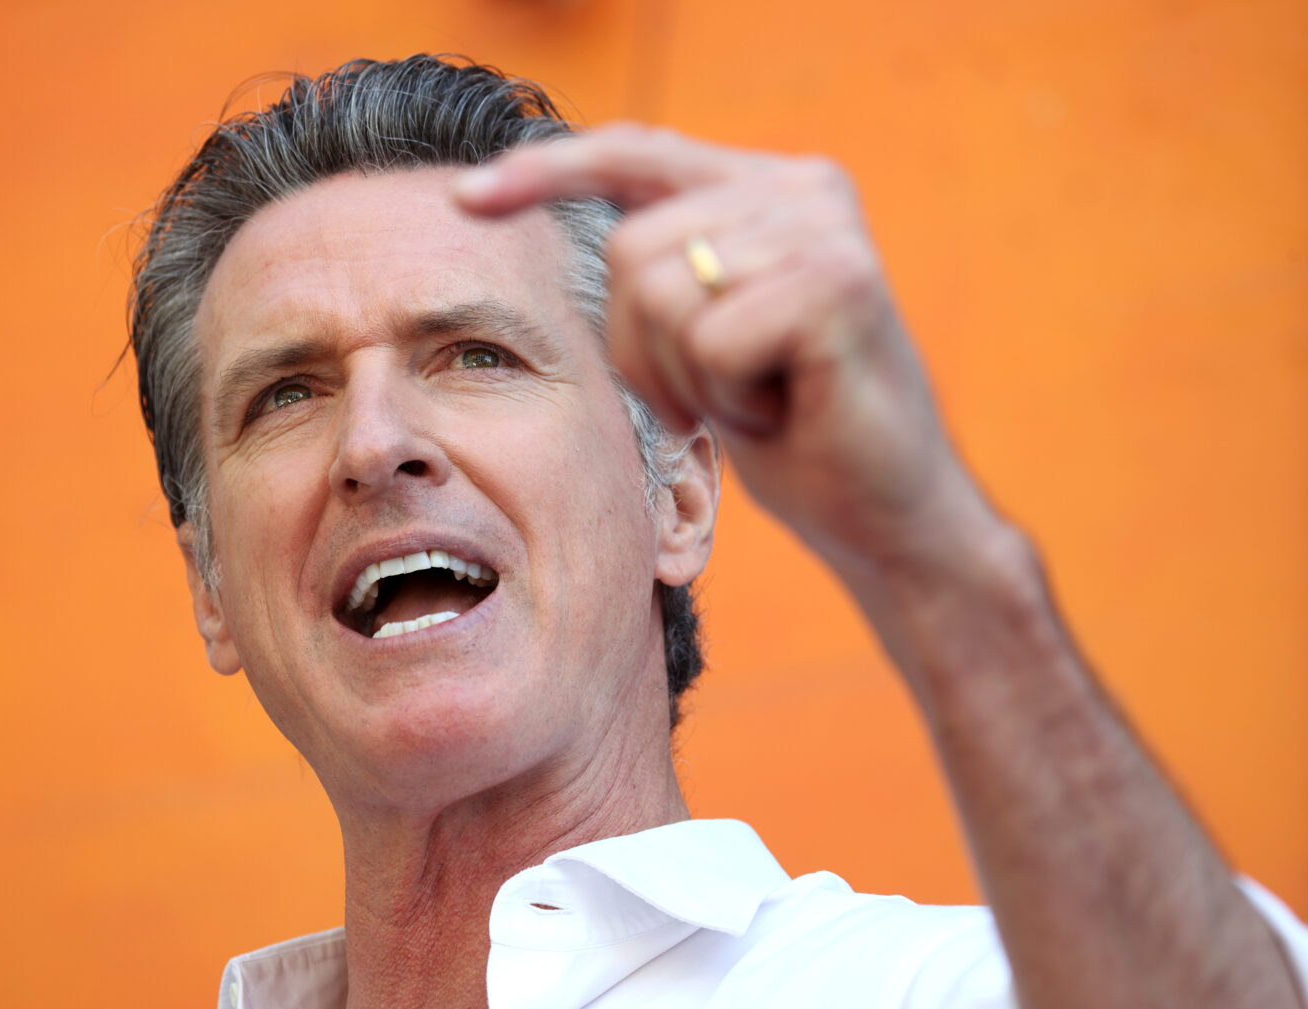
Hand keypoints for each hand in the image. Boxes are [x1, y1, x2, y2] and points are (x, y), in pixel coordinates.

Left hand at [455, 125, 995, 578]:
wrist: (885, 515)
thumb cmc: (791, 429)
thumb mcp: (706, 335)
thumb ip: (662, 266)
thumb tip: (554, 223)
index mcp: (770, 188)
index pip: (636, 152)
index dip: (547, 172)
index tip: (464, 200)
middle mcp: (803, 189)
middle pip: (631, 248)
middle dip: (646, 349)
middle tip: (720, 392)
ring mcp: (825, 230)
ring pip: (662, 294)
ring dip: (691, 377)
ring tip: (760, 395)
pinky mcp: (839, 284)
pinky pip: (709, 341)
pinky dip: (730, 398)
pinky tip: (786, 409)